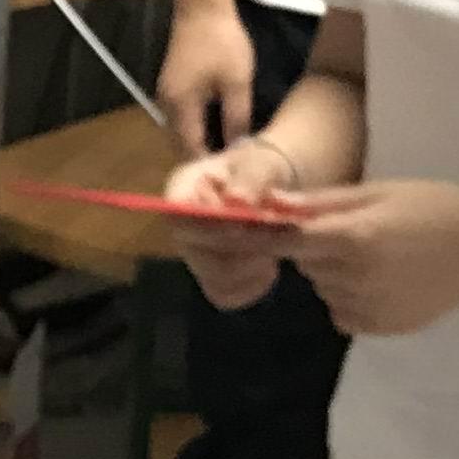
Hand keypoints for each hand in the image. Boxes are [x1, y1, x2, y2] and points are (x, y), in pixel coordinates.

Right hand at [155, 0, 256, 156]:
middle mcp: (167, 104)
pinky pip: (181, 118)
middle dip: (201, 159)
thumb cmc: (222, 42)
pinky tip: (216, 130)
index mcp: (180, 106)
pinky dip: (195, 129)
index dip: (208, 166)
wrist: (203, 6)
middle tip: (229, 169)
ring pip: (180, 131)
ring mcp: (167, 93)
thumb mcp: (237, 82)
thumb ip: (237, 118)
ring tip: (225, 154)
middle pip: (180, 144)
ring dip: (198, 144)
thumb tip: (238, 148)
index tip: (230, 176)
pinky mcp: (173, 85)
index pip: (190, 149)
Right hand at [165, 144, 300, 311]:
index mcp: (181, 189)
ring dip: (252, 266)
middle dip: (244, 246)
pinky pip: (228, 295)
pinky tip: (269, 264)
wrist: (269, 190)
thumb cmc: (258, 170)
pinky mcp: (212, 279)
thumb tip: (239, 200)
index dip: (208, 226)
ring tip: (276, 244)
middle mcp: (181, 227)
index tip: (243, 226)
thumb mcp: (260, 163)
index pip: (177, 214)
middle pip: (197, 253)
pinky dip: (254, 284)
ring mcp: (195, 256)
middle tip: (281, 232)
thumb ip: (252, 177)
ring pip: (215, 278)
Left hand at [272, 181, 458, 337]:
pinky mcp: (381, 328)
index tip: (234, 232)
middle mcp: (355, 277)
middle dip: (317, 248)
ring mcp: (369, 308)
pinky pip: (343, 312)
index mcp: (354, 237)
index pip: (286, 240)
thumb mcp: (378, 192)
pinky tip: (387, 280)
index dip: (256, 237)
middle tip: (357, 231)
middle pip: (306, 264)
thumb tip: (272, 204)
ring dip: (335, 273)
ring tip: (380, 254)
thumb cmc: (434, 206)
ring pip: (324, 288)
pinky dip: (351, 297)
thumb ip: (323, 203)